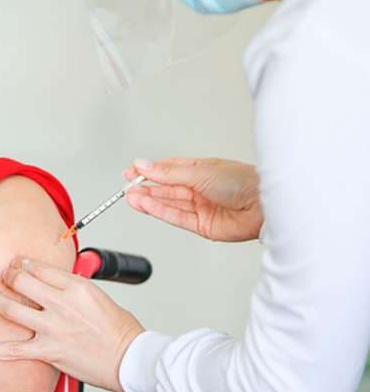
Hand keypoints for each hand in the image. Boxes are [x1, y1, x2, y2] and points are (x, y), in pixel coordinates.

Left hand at [0, 256, 143, 391]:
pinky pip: (11, 350)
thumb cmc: (120, 330)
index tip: (19, 264)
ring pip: (11, 308)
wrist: (130, 359)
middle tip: (4, 276)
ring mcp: (53, 328)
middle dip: (8, 275)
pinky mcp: (48, 351)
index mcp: (76, 287)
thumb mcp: (98, 295)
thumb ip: (72, 286)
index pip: (39, 267)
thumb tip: (54, 281)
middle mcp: (62, 304)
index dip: (23, 263)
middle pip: (21, 281)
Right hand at [124, 157, 262, 241]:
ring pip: (168, 203)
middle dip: (145, 187)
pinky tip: (146, 205)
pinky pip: (175, 218)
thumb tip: (145, 165)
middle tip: (127, 186)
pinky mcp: (201, 226)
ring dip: (148, 200)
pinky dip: (159, 211)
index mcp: (201, 170)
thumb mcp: (199, 172)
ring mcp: (200, 207)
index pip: (168, 170)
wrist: (264, 205)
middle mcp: (199, 189)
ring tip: (131, 197)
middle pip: (166, 188)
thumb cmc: (244, 182)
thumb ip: (168, 173)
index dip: (149, 171)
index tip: (131, 172)